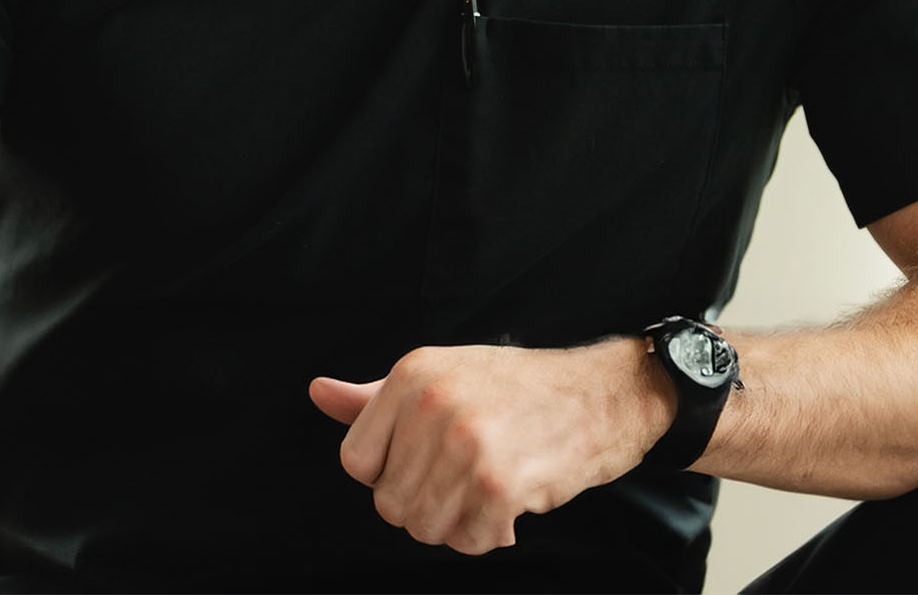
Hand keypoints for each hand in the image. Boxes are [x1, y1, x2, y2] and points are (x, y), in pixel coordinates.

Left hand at [308, 338, 671, 555]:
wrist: (600, 394)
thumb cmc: (514, 388)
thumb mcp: (441, 375)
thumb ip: (373, 396)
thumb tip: (317, 393)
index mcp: (410, 375)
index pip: (356, 462)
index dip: (390, 473)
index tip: (426, 458)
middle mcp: (431, 405)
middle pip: (388, 504)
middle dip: (426, 501)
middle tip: (465, 472)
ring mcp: (465, 445)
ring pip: (423, 529)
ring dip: (457, 521)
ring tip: (487, 484)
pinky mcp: (499, 485)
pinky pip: (467, 542)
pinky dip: (489, 534)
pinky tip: (512, 499)